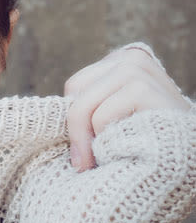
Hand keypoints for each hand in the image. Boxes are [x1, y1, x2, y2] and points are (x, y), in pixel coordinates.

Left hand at [64, 43, 190, 171]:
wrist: (187, 163)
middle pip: (75, 93)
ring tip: (108, 156)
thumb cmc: (144, 143)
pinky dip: (108, 140)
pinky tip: (130, 148)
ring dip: (92, 140)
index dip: (76, 120)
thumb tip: (41, 117)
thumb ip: (86, 107)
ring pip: (84, 106)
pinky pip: (102, 116)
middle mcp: (131, 59)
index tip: (83, 149)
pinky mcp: (145, 88)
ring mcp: (139, 70)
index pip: (74, 87)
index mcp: (121, 61)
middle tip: (84, 162)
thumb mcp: (112, 116)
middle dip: (77, 131)